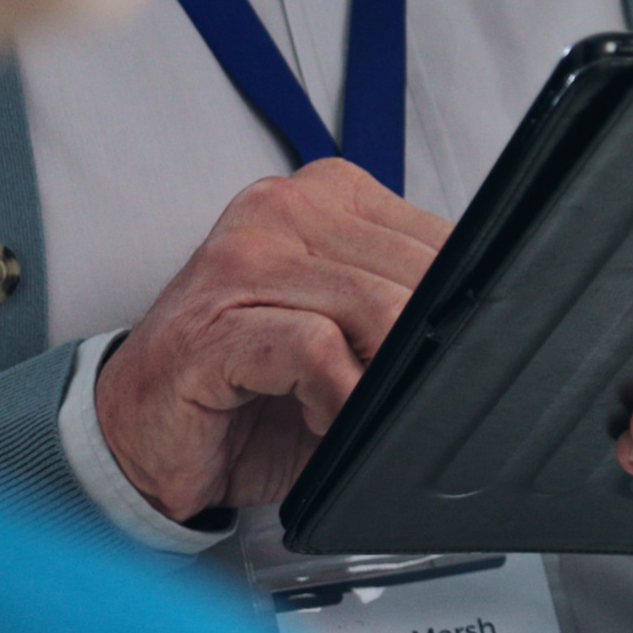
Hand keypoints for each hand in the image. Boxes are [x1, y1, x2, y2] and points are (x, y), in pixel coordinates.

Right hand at [97, 158, 448, 522]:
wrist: (138, 437)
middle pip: (419, 273)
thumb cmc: (249, 387)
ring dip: (379, 381)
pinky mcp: (214, 321)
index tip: (436, 356)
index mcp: (327, 195)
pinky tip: (317, 416)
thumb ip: (411, 311)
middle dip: (419, 350)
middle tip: (384, 394)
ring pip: (378, 307)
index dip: (458, 309)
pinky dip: (337, 396)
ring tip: (347, 409)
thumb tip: (494, 321)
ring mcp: (241, 258)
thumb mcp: (353, 335)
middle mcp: (281, 208)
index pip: (445, 238)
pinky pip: (318, 348)